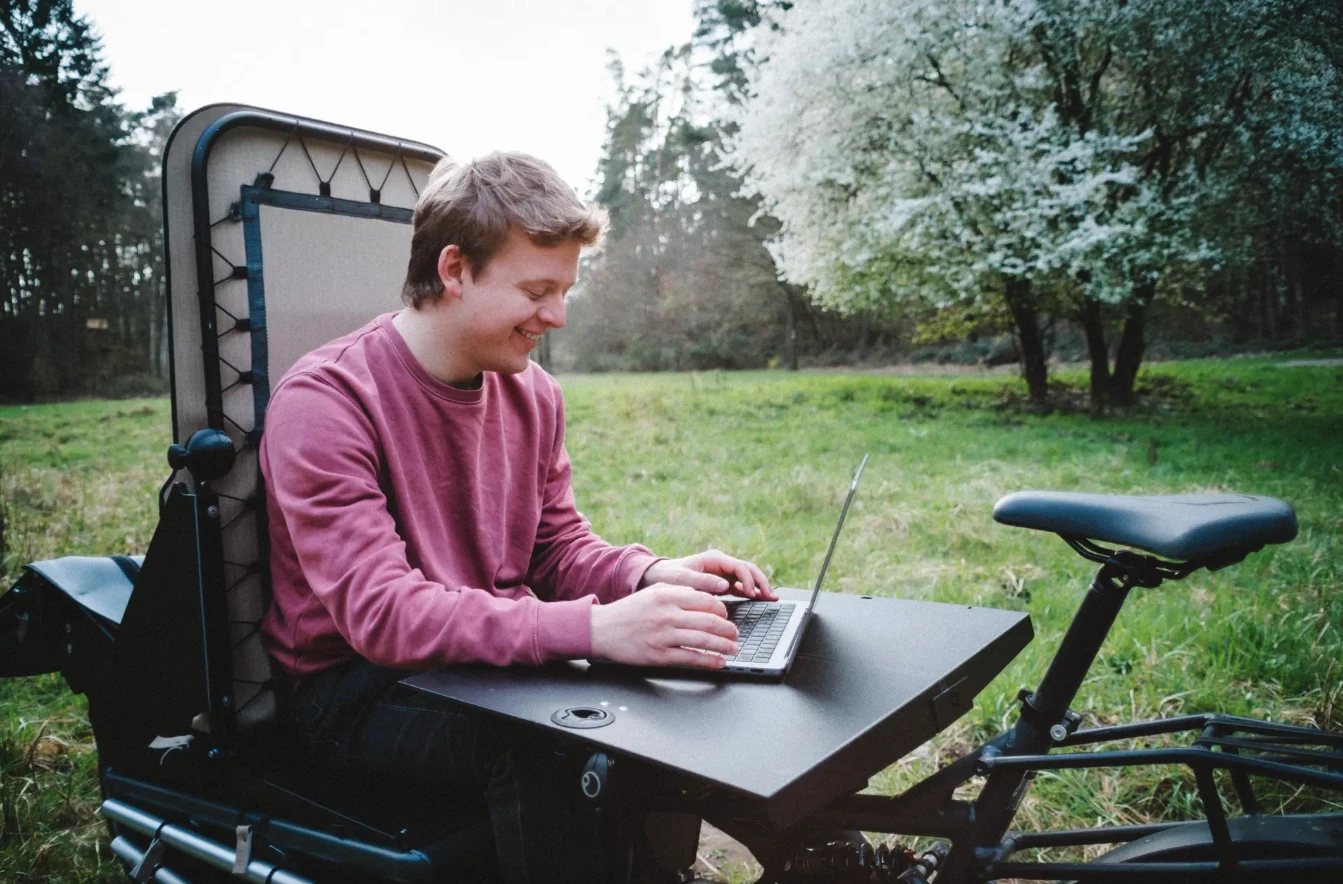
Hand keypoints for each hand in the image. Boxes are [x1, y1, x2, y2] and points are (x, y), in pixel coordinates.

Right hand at [591, 584, 739, 668]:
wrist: (602, 629)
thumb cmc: (628, 611)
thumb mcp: (652, 592)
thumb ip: (677, 592)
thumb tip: (703, 597)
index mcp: (667, 595)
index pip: (705, 600)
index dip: (721, 610)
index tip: (726, 616)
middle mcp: (667, 614)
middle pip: (709, 621)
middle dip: (728, 629)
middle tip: (735, 634)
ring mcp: (664, 636)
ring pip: (703, 640)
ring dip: (723, 646)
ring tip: (733, 648)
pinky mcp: (659, 655)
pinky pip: (691, 658)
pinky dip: (709, 661)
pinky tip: (719, 662)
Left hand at [640, 549, 776, 600]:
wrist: (658, 578)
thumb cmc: (668, 577)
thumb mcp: (682, 579)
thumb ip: (702, 581)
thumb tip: (724, 585)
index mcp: (713, 559)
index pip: (738, 566)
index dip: (748, 579)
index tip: (751, 594)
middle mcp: (721, 564)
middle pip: (748, 570)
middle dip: (760, 582)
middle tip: (770, 596)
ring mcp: (723, 573)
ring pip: (748, 577)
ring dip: (760, 586)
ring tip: (771, 598)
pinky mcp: (722, 583)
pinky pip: (741, 586)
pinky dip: (752, 592)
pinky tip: (761, 600)